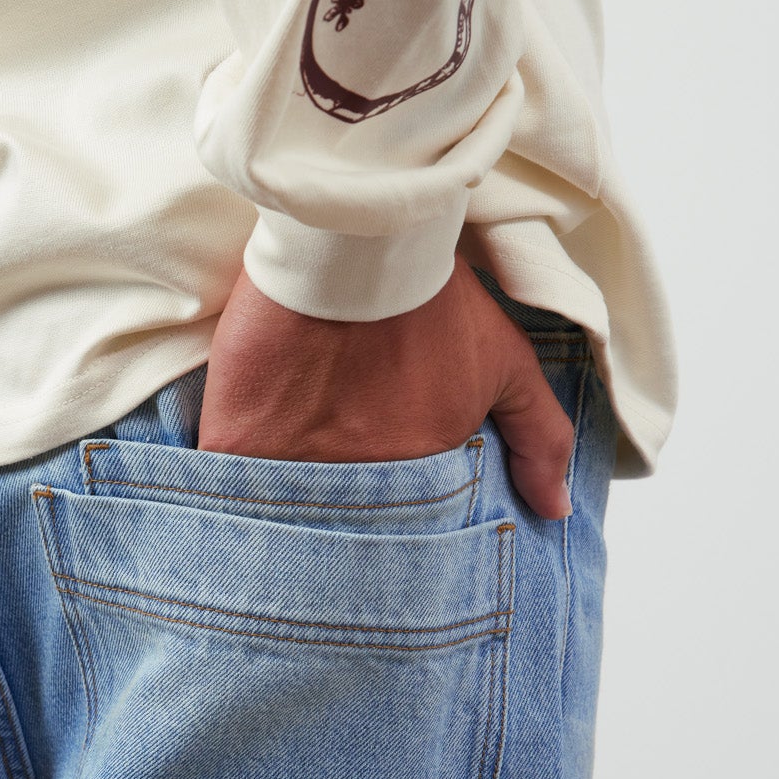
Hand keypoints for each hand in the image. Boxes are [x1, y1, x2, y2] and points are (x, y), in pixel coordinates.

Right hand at [199, 257, 574, 519]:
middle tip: (319, 517)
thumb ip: (539, 436)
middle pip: (336, 530)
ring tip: (270, 512)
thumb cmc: (430, 298)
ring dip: (274, 524)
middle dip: (329, 536)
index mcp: (416, 475)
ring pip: (279, 519)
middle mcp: (356, 485)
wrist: (351, 241)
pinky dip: (225, 495)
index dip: (385, 531)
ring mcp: (291, 469)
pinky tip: (224, 494)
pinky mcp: (237, 445)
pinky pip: (226, 490)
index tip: (373, 528)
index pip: (399, 530)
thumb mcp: (503, 360)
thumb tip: (555, 510)